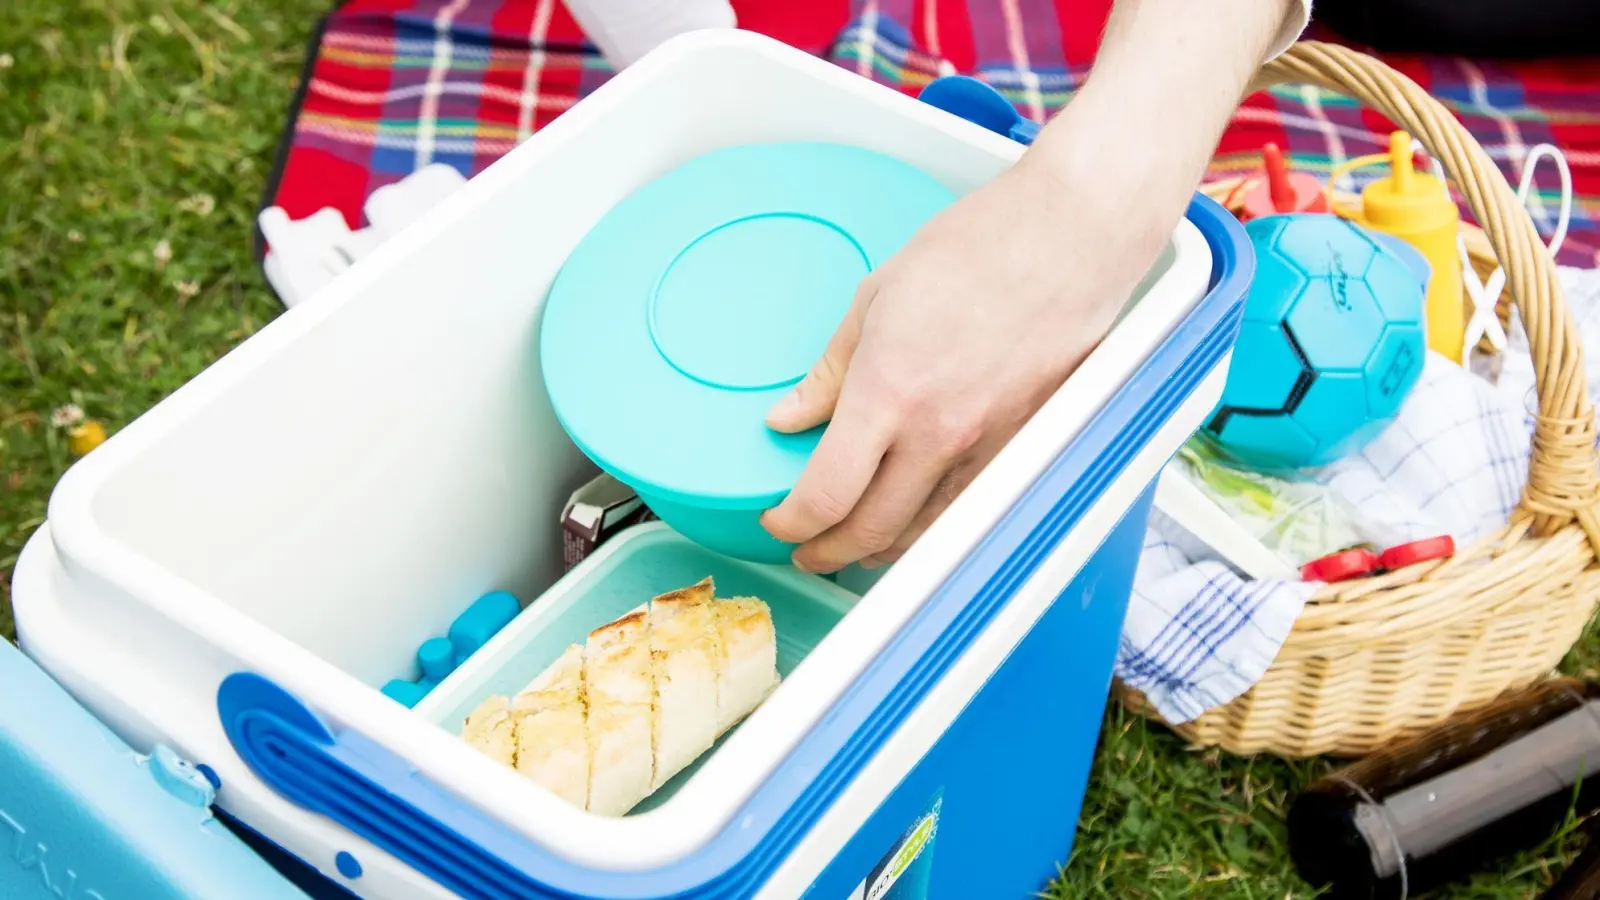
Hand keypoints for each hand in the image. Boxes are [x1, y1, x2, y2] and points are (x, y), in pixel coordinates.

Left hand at [758, 154, 1168, 573]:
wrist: (1071, 236)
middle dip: (828, 552)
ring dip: (880, 550)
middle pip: (871, 530)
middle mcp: (938, 431)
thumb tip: (790, 417)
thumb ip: (829, 372)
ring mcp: (988, 444)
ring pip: (925, 532)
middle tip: (806, 549)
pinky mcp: (1025, 443)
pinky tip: (914, 521)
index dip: (792, 522)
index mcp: (889, 390)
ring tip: (853, 544)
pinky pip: (970, 508)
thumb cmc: (981, 248)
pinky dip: (934, 528)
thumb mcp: (877, 297)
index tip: (779, 521)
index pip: (827, 494)